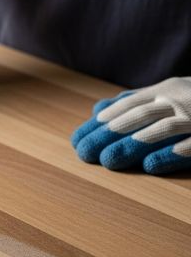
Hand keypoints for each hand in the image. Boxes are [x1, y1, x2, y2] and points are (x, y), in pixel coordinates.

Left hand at [71, 77, 190, 173]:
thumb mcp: (168, 94)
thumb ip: (134, 101)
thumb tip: (97, 109)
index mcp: (165, 90)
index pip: (127, 106)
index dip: (101, 124)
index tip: (77, 141)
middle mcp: (180, 100)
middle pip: (140, 116)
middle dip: (109, 134)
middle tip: (84, 152)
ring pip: (165, 129)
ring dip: (134, 144)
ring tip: (107, 161)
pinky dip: (173, 153)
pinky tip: (150, 166)